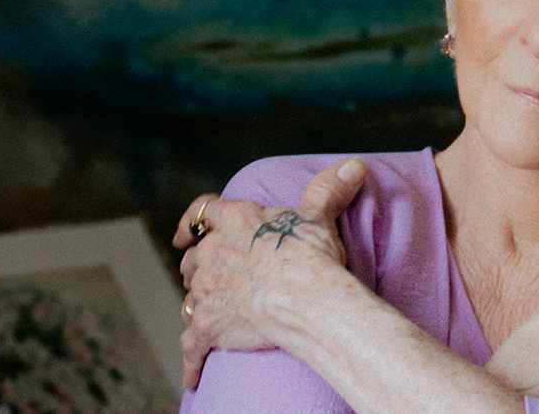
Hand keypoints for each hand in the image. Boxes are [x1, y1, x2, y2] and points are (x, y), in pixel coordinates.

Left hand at [172, 157, 367, 389]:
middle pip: (192, 256)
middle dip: (200, 265)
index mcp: (233, 221)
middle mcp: (211, 253)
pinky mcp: (207, 327)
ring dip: (198, 302)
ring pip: (189, 296)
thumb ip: (329, 189)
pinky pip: (191, 346)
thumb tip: (354, 164)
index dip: (192, 220)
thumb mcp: (319, 217)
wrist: (306, 301)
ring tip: (213, 311)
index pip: (203, 212)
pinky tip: (193, 374)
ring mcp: (205, 291)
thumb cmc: (312, 258)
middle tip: (214, 274)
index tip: (184, 230)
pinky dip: (191, 360)